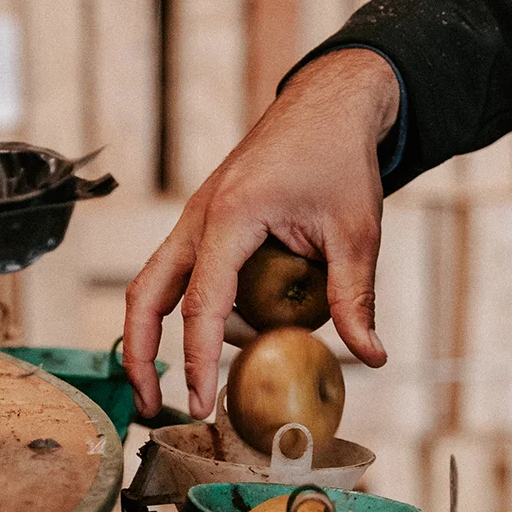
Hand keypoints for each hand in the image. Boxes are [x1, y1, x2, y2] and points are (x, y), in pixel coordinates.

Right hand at [123, 49, 400, 418]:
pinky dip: (197, 306)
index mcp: (231, 218)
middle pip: (145, 296)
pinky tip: (233, 332)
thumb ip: (356, 297)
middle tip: (153, 405)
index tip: (198, 404)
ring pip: (157, 284)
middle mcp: (199, 217)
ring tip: (216, 372)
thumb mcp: (357, 232)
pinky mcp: (206, 221)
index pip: (201, 305)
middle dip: (139, 354)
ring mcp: (196, 217)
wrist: (328, 106)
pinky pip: (186, 272)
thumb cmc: (340, 160)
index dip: (197, 361)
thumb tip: (372, 358)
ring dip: (170, 333)